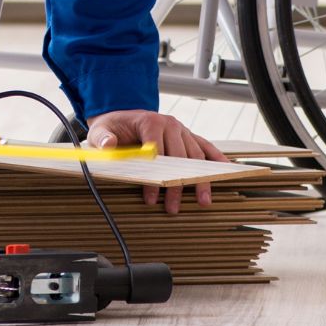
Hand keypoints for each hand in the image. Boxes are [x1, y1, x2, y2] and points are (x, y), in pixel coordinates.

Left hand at [84, 110, 229, 213]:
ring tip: (202, 202)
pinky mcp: (187, 136)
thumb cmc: (113, 127)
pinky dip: (216, 158)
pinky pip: (205, 147)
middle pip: (179, 158)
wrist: (122, 117)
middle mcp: (170, 124)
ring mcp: (182, 130)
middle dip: (176, 185)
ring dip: (199, 180)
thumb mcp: (101, 130)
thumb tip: (110, 144)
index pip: (157, 153)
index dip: (154, 177)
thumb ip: (103, 138)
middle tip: (173, 208)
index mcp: (151, 122)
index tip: (150, 197)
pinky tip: (224, 171)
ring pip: (195, 157)